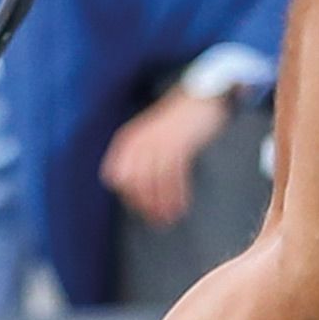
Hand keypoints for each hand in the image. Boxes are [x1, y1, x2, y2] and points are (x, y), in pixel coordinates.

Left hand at [102, 88, 234, 227]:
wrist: (200, 99)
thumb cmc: (176, 123)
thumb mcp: (150, 137)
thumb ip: (140, 159)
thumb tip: (136, 190)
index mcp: (129, 141)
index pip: (118, 176)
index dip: (128, 195)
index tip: (140, 210)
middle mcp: (140, 141)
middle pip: (136, 182)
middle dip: (146, 204)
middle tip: (157, 220)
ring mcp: (160, 142)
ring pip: (156, 182)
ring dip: (163, 203)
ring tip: (169, 218)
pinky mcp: (180, 145)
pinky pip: (175, 176)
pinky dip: (177, 194)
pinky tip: (181, 206)